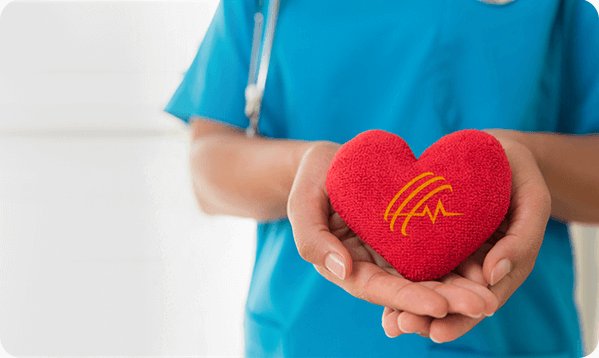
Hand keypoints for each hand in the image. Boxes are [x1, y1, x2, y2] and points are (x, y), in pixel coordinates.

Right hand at [287, 141, 497, 320]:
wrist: (331, 162)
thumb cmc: (312, 178)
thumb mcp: (302, 202)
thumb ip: (312, 239)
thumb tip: (344, 270)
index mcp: (346, 265)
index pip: (377, 288)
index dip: (407, 298)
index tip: (440, 305)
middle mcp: (374, 265)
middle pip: (410, 289)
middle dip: (448, 300)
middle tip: (486, 305)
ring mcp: (393, 252)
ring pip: (428, 276)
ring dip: (460, 287)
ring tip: (494, 295)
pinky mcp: (410, 235)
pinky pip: (436, 252)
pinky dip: (459, 263)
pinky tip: (487, 268)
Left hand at [380, 130, 551, 342]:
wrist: (490, 150)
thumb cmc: (516, 170)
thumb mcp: (532, 198)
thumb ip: (522, 238)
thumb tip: (493, 276)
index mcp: (503, 263)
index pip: (482, 300)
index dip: (461, 318)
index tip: (437, 331)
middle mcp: (476, 265)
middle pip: (452, 299)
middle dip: (428, 317)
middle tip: (403, 326)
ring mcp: (453, 253)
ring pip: (432, 286)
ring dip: (411, 306)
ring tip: (390, 323)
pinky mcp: (431, 239)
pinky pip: (417, 262)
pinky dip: (402, 280)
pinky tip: (383, 297)